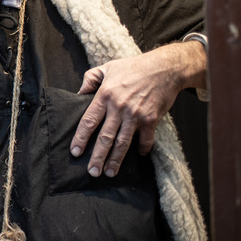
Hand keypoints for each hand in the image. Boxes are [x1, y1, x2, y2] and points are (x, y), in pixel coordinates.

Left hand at [72, 40, 205, 177]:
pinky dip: (142, 149)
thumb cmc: (133, 67)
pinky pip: (145, 139)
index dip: (81, 138)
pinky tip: (138, 156)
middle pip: (105, 137)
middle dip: (97, 157)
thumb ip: (90, 79)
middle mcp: (118, 107)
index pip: (89, 121)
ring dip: (115, 160)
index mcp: (105, 95)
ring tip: (109, 173)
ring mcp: (135, 115)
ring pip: (122, 142)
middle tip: (92, 172)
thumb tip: (79, 93)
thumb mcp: (107, 68)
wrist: (164, 68)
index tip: (75, 152)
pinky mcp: (151, 119)